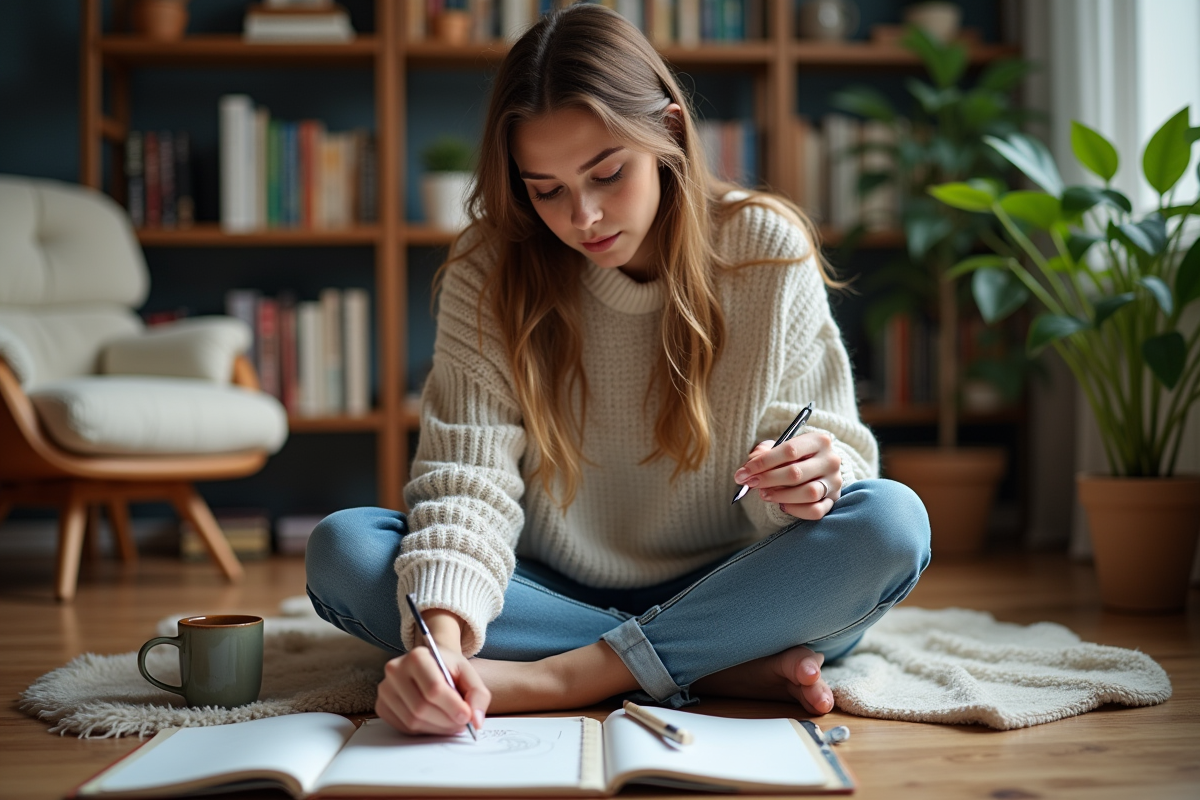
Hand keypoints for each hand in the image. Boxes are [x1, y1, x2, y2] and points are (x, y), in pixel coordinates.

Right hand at [375, 611, 490, 734]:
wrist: (431, 664)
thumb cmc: (449, 668)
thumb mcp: (468, 673)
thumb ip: (478, 695)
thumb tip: (476, 722)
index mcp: (417, 656)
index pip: (433, 688)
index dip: (452, 706)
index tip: (467, 716)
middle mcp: (395, 670)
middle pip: (421, 707)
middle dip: (446, 721)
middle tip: (462, 724)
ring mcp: (385, 689)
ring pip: (412, 721)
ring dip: (437, 728)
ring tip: (451, 723)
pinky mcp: (381, 705)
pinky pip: (403, 728)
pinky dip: (424, 730)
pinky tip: (435, 722)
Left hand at [734, 430, 841, 519]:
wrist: (815, 467)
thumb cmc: (793, 457)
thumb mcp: (779, 448)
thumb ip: (763, 454)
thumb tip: (747, 470)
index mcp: (819, 441)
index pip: (789, 451)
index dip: (763, 462)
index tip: (744, 472)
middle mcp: (831, 460)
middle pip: (796, 473)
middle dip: (768, 479)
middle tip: (751, 483)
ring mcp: (834, 481)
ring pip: (809, 493)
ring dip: (781, 495)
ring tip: (765, 494)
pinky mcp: (834, 500)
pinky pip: (815, 511)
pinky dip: (796, 510)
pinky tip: (783, 505)